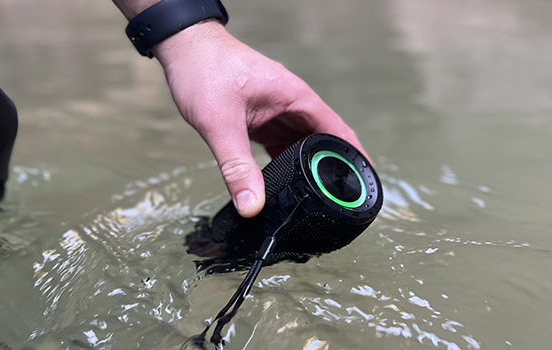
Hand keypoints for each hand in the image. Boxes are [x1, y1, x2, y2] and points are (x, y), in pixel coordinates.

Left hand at [153, 21, 365, 217]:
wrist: (184, 48)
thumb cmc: (204, 71)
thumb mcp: (219, 123)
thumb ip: (236, 167)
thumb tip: (251, 205)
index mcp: (296, 98)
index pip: (338, 132)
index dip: (356, 158)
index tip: (367, 184)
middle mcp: (293, 105)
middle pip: (324, 142)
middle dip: (334, 170)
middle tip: (341, 203)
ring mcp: (278, 112)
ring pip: (303, 146)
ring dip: (310, 169)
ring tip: (318, 200)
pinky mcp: (263, 120)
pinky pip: (283, 146)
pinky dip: (288, 165)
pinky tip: (286, 185)